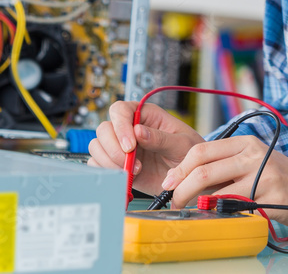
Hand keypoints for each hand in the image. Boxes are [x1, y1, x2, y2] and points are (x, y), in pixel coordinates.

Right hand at [87, 100, 204, 195]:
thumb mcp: (181, 144)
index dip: (120, 127)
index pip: (120, 110)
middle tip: (132, 164)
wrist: (189, 178)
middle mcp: (129, 128)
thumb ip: (160, 138)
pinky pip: (98, 164)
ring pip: (98, 147)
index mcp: (145, 114)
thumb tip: (138, 131)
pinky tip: (127, 177)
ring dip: (111, 161)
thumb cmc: (189, 153)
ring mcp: (121, 146)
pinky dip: (108, 172)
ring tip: (134, 172)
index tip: (130, 146)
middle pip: (104, 129)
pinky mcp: (117, 164)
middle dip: (114, 148)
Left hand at [161, 135, 287, 226]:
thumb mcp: (254, 164)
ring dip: (195, 202)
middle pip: (203, 167)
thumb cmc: (281, 181)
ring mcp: (262, 172)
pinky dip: (218, 212)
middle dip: (181, 186)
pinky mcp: (269, 194)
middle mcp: (252, 153)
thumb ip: (226, 169)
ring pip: (214, 188)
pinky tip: (214, 216)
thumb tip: (187, 182)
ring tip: (189, 210)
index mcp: (245, 142)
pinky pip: (234, 205)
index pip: (201, 150)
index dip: (180, 168)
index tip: (169, 183)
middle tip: (173, 200)